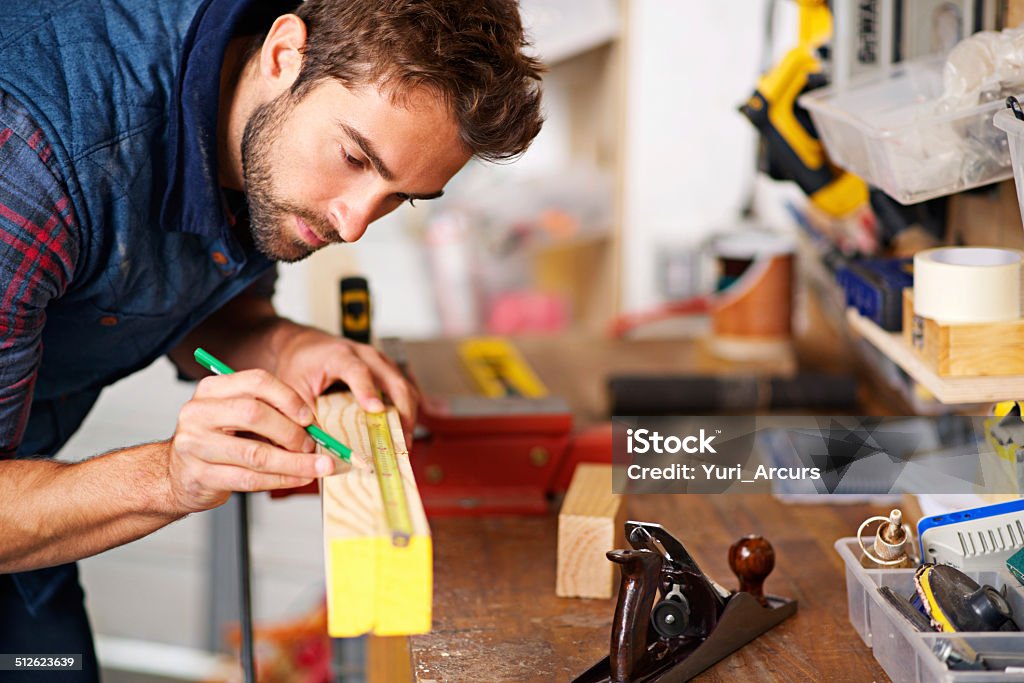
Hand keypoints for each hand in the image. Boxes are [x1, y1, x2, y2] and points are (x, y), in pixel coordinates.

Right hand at [167, 369, 338, 511]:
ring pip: (255, 454)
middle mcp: (198, 412)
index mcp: (212, 389)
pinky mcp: (199, 476)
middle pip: (255, 414)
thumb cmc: (217, 442)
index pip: (257, 381)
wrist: (176, 475)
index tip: (310, 418)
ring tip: (317, 466)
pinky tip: (298, 478)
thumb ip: (268, 414)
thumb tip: (312, 427)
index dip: (289, 399)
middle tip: (311, 445)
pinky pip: (249, 479)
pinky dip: (280, 479)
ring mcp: (195, 445)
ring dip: (294, 463)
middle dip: (291, 432)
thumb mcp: (236, 417)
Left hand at [273, 326, 419, 444]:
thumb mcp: (293, 388)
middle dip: (402, 413)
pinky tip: (401, 433)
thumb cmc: (300, 363)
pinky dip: (406, 412)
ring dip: (408, 416)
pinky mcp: (386, 372)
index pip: (358, 371)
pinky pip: (404, 391)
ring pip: (405, 388)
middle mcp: (366, 355)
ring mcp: (380, 362)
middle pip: (394, 381)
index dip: (368, 390)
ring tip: (403, 444)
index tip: (376, 410)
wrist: (305, 344)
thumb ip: (305, 414)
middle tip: (400, 443)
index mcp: (339, 355)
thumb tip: (315, 447)